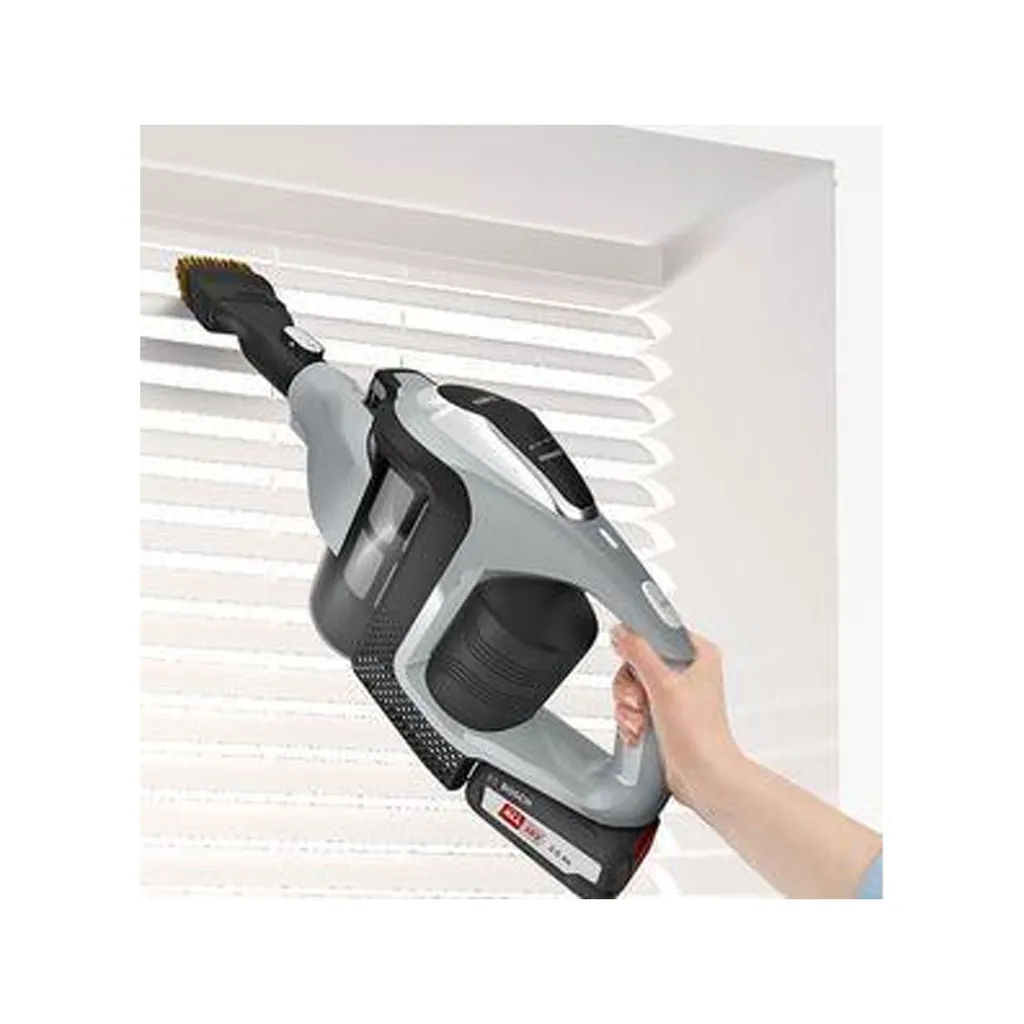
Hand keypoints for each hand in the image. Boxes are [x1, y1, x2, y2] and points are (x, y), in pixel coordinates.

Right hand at [611, 625, 741, 807]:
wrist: (704, 776)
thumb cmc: (699, 734)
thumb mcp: (663, 684)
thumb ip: (639, 652)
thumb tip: (622, 632)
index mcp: (699, 654)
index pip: (658, 632)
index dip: (640, 647)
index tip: (631, 661)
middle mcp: (689, 672)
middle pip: (640, 661)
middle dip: (630, 686)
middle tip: (639, 700)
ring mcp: (676, 695)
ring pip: (634, 685)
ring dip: (629, 706)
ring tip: (639, 721)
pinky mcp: (665, 715)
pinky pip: (635, 706)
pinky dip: (631, 719)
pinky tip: (638, 731)